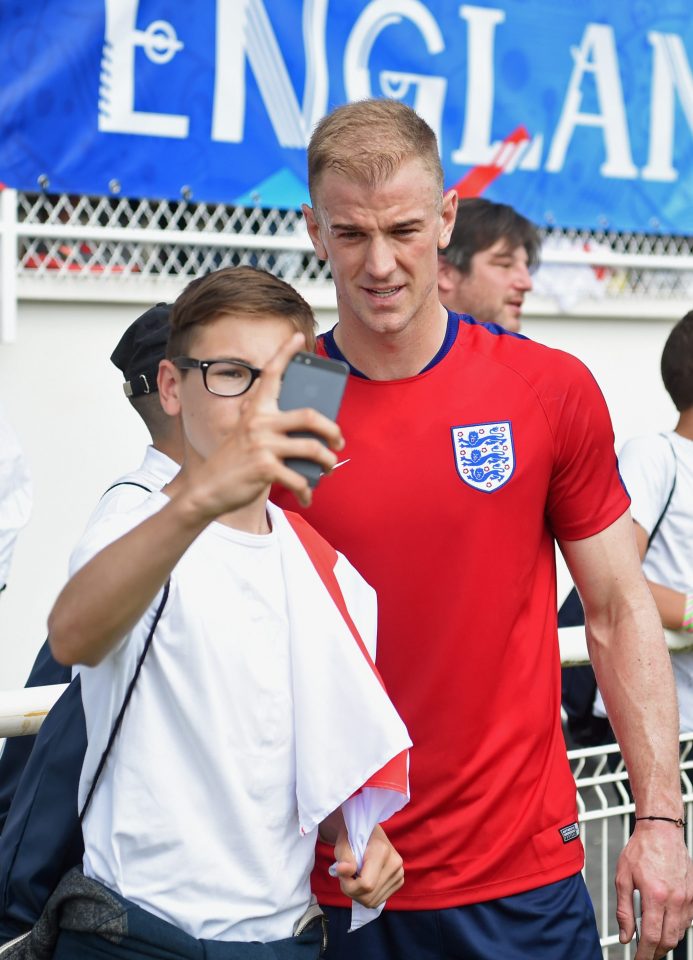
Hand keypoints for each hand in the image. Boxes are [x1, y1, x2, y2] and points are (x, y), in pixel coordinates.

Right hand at [186, 332, 344, 512]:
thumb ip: (270, 427)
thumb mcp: (247, 436)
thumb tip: (309, 432)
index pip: (270, 374)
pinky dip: (307, 489)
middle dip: (332, 429)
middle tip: (339, 441)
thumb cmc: (235, 462)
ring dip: (327, 462)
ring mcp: (262, 445)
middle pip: (310, 416)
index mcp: (255, 411)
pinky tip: (307, 494)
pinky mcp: (264, 468)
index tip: (297, 337)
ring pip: (311, 448)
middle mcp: (259, 423)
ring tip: (327, 468)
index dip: (284, 353)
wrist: (208, 489)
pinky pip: (299, 478)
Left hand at [333, 823, 403, 908]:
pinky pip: (378, 900)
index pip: (366, 884)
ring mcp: (399, 873)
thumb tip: (345, 870)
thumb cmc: (353, 836)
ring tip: (354, 877)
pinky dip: (366, 896)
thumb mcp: (342, 843)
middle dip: (351, 891)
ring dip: (358, 895)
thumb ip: (343, 857)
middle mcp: (395, 863)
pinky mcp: (399, 881)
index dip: (349, 885)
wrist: (368, 833)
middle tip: (346, 875)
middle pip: (369, 896)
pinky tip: (364, 881)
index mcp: (382, 850)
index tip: (342, 872)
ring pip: (373, 901)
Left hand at [615, 821, 692, 957]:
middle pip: (668, 940)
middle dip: (655, 952)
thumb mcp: (623, 877)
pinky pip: (687, 921)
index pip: (651, 937)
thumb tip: (626, 936)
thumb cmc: (641, 850)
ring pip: (679, 933)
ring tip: (652, 939)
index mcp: (655, 895)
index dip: (644, 954)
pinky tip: (665, 923)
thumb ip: (624, 910)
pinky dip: (676, 928)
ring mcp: (687, 898)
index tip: (637, 959)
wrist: (661, 831)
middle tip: (644, 953)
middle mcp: (675, 899)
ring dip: (666, 941)